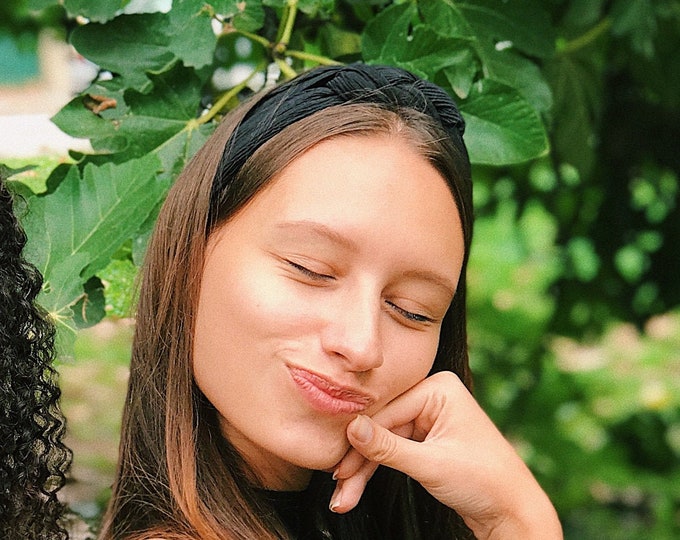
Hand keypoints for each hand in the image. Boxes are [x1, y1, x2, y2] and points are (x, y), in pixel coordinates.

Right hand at [329, 371, 561, 539]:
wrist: (514, 512)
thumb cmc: (484, 482)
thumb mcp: (431, 465)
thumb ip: (388, 447)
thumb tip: (351, 427)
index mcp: (440, 389)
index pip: (387, 412)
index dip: (359, 442)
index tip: (337, 467)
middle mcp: (434, 396)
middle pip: (383, 426)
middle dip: (360, 460)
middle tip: (339, 487)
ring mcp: (431, 416)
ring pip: (386, 441)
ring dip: (365, 469)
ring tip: (345, 497)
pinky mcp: (429, 436)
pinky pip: (395, 449)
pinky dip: (379, 469)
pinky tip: (358, 486)